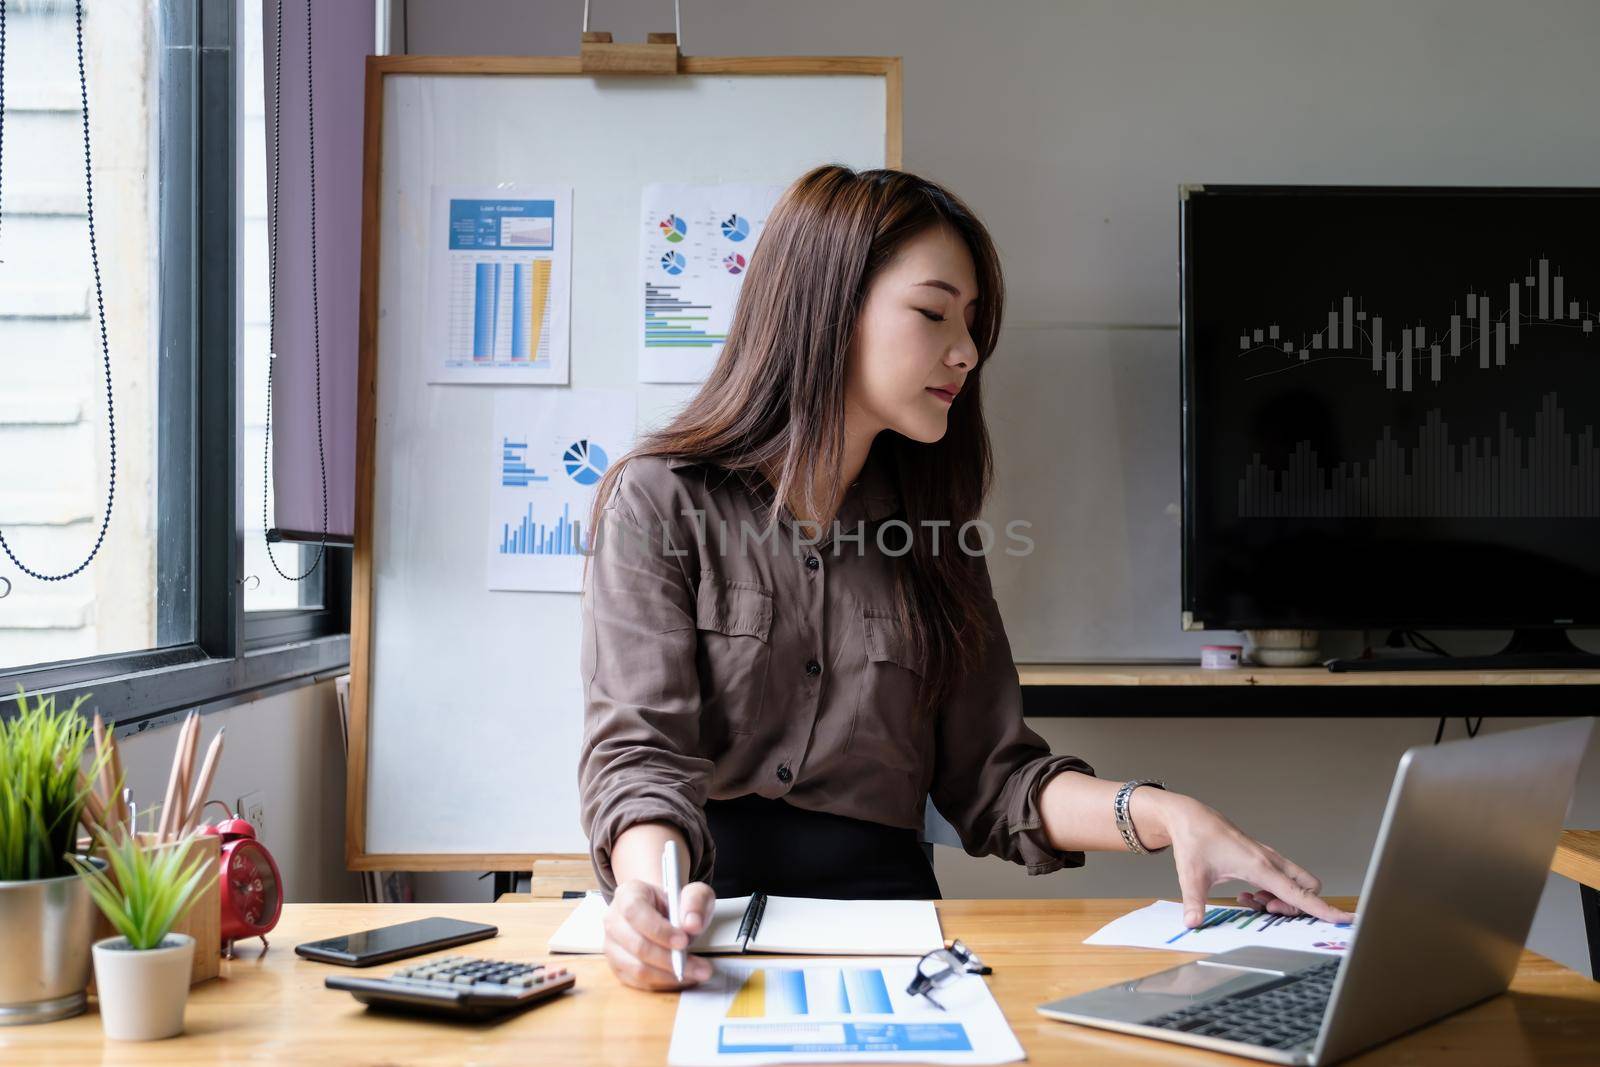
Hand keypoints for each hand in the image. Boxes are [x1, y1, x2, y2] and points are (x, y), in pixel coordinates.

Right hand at [602, 878, 717, 989]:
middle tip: (699, 966)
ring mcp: (612, 946)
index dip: (659, 930)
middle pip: (637, 945)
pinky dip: (663, 983)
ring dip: (669, 975)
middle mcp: (614, 920)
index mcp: (627, 894)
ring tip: (697, 973)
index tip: (684, 941)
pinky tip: (684, 977)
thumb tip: (692, 924)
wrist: (664, 915)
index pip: (635, 912)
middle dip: (670, 959)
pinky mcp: (618, 967)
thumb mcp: (694, 894)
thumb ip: (696, 902)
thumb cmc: (676, 904)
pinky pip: (639, 982)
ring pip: (637, 968)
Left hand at [1141, 791, 1356, 928]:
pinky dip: (1274, 891)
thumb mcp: (1191, 875)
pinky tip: (1249, 895)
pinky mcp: (1262, 858)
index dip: (1324, 910)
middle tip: (1267, 909)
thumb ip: (1194, 902)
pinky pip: (1282, 879)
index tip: (1347, 919)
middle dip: (1297, 907)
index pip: (1299, 895)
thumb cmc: (1195, 841)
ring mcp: (1268, 858)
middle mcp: (1270, 861)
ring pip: (1295, 883)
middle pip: (1307, 888)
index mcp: (1260, 866)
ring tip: (1253, 901)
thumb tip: (1192, 924)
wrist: (1192, 817)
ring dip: (1283, 899)